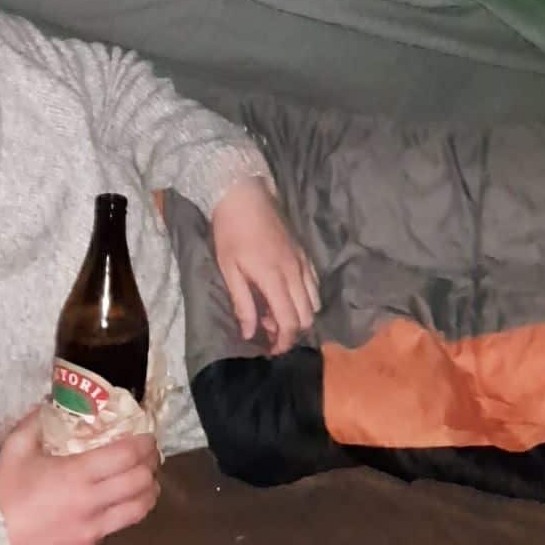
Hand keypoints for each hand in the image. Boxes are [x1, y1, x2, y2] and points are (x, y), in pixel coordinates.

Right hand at [0, 410, 159, 544]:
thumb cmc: (3, 493)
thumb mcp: (15, 448)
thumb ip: (37, 421)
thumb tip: (52, 401)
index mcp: (78, 475)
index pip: (127, 456)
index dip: (145, 444)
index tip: (149, 436)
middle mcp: (92, 505)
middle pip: (141, 483)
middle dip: (152, 466)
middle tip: (150, 457)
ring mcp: (92, 533)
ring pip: (137, 512)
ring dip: (147, 493)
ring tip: (145, 482)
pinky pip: (111, 532)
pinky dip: (115, 517)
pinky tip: (107, 509)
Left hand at [211, 176, 319, 355]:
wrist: (244, 196)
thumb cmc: (230, 233)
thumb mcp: (229, 269)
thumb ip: (242, 302)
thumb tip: (249, 333)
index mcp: (275, 279)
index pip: (290, 322)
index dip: (284, 342)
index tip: (271, 349)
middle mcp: (295, 273)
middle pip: (308, 316)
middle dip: (291, 330)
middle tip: (267, 327)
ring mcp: (303, 262)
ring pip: (315, 301)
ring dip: (299, 314)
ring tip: (274, 310)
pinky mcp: (304, 253)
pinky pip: (315, 284)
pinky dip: (306, 297)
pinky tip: (286, 293)